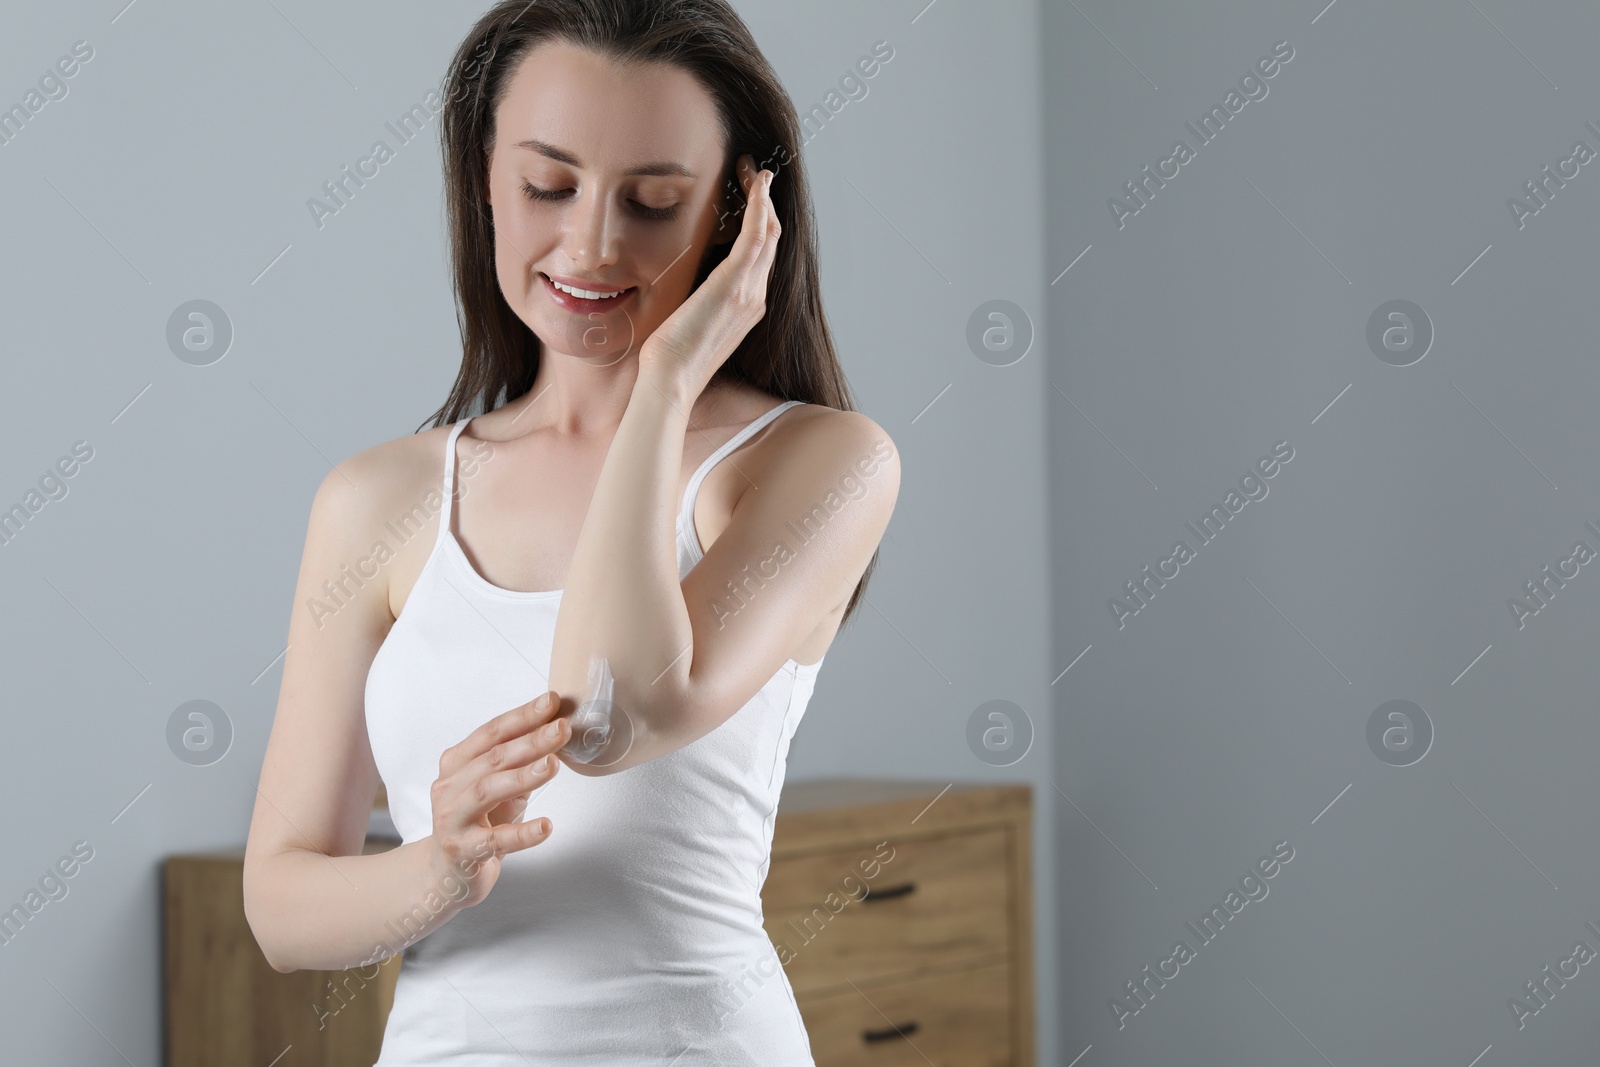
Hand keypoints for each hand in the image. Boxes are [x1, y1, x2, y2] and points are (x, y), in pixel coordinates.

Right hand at [425, 690, 569, 908]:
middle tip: (562, 728)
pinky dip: (523, 832)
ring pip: (489, 790)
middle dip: (531, 740)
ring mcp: (452, 819)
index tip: (553, 701)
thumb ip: (520, 764)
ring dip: (524, 775)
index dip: (522, 715)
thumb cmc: (478, 823)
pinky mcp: (462, 851)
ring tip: (554, 764)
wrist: (446, 874)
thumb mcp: (498, 788)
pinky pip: (495, 840)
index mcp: (456, 763)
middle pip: (493, 758)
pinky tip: (546, 826)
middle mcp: (449, 787)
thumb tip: (557, 732)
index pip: (491, 732)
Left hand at [639, 153, 780, 395]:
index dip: (761, 222)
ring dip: (763, 196)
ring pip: (769, 231)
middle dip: (765, 203)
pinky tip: (754, 183)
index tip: (749, 197)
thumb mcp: (687, 323)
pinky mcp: (735, 284)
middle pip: (772, 239)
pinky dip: (759, 205)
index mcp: (746, 307)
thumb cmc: (669, 360)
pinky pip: (757, 234)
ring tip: (752, 171)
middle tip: (752, 174)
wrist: (670, 381)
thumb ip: (695, 301)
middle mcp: (756, 298)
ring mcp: (749, 291)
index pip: (762, 256)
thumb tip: (683, 285)